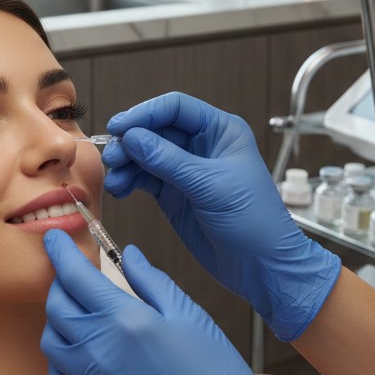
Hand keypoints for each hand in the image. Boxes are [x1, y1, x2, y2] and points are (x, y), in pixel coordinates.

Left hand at [41, 230, 318, 374]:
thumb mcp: (189, 315)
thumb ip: (151, 281)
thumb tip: (129, 254)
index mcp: (125, 319)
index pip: (75, 276)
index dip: (60, 252)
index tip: (55, 239)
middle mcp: (99, 350)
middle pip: (57, 305)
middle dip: (61, 282)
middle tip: (74, 273)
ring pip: (52, 339)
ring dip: (58, 318)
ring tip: (80, 309)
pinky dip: (61, 356)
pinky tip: (80, 348)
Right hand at [103, 92, 339, 339]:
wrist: (261, 267)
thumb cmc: (254, 221)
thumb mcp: (211, 185)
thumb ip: (169, 160)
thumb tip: (132, 137)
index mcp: (221, 131)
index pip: (176, 108)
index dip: (145, 113)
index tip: (120, 127)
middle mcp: (202, 145)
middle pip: (155, 129)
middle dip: (131, 141)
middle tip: (114, 157)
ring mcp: (185, 169)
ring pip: (145, 154)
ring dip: (126, 163)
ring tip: (115, 179)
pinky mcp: (173, 193)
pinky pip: (144, 178)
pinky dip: (129, 181)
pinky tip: (120, 190)